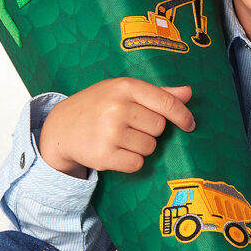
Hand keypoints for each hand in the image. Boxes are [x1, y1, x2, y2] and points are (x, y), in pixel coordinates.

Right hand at [39, 78, 194, 176]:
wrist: (61, 128)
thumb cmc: (98, 106)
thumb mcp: (123, 91)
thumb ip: (157, 93)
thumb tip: (188, 93)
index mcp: (125, 87)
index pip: (167, 102)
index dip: (183, 116)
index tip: (189, 125)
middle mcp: (118, 107)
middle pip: (160, 127)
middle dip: (150, 130)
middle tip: (129, 127)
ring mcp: (110, 132)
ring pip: (150, 147)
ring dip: (140, 147)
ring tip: (120, 138)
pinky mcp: (104, 155)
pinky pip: (137, 164)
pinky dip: (131, 161)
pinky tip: (115, 151)